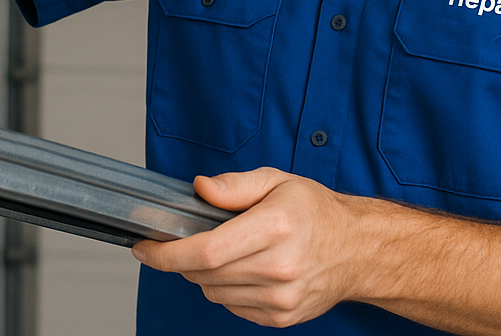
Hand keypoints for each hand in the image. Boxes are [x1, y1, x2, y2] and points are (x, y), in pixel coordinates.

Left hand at [132, 168, 364, 327]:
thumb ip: (235, 185)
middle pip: (205, 275)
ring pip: (214, 293)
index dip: (167, 253)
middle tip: (179, 240)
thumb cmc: (315, 211)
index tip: (144, 247)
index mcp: (275, 227)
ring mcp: (280, 299)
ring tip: (222, 250)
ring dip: (203, 274)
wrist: (356, 250)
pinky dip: (225, 288)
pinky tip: (242, 268)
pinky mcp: (280, 318)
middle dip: (181, 259)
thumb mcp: (277, 181)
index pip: (206, 251)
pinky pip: (232, 307)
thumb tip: (199, 188)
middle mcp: (278, 267)